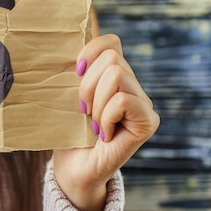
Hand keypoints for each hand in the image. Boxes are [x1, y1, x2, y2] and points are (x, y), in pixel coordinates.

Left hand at [53, 34, 159, 210]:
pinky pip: (123, 100)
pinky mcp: (149, 121)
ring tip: (93, 124)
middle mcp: (133, 85)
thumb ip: (74, 72)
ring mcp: (143, 103)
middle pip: (112, 58)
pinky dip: (105, 117)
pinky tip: (103, 134)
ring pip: (117, 75)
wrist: (72, 168)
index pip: (111, 42)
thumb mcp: (66, 96)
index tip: (75, 73)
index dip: (90, 52)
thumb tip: (62, 43)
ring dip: (96, 102)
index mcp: (113, 75)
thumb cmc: (66, 132)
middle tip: (83, 110)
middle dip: (88, 84)